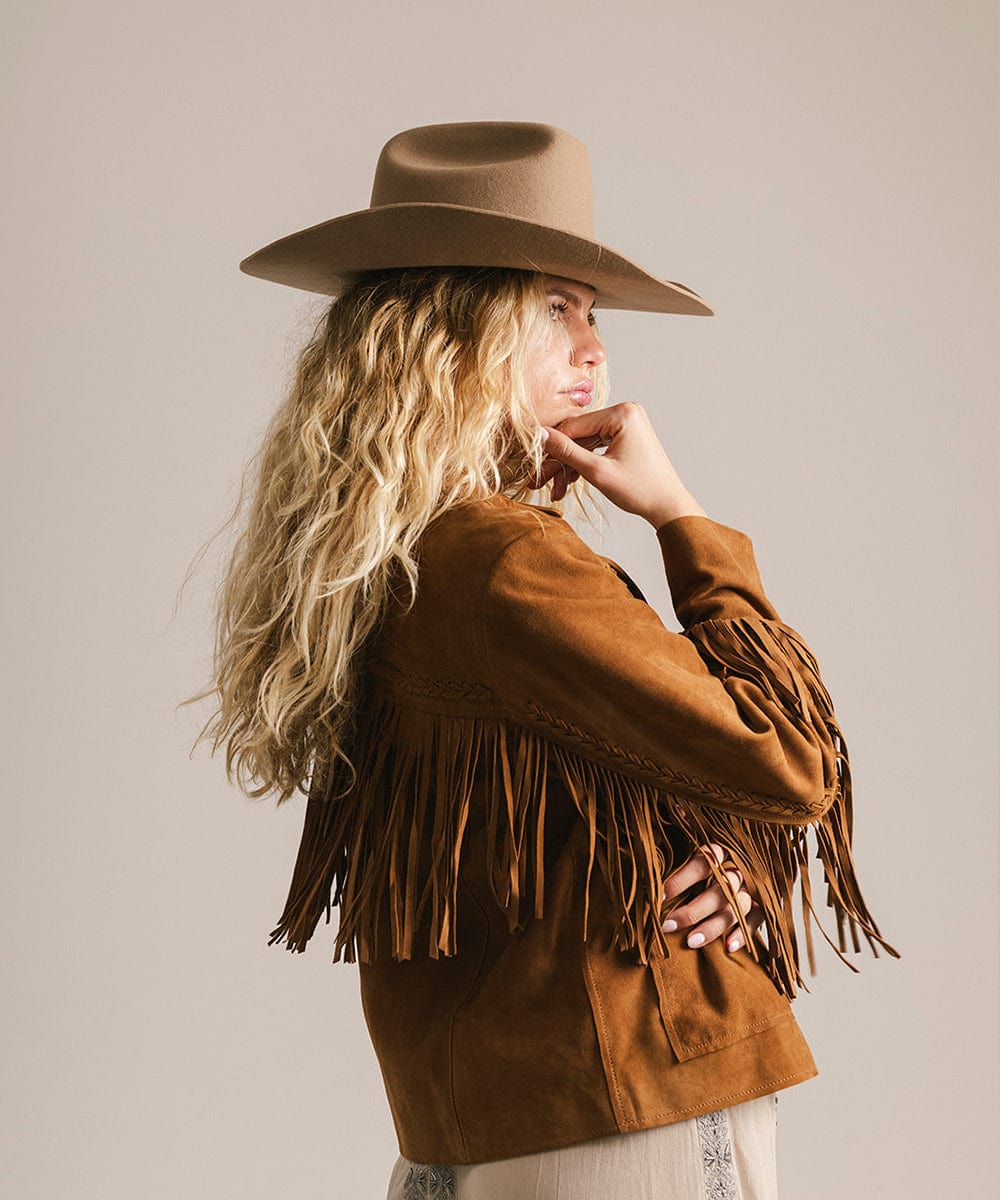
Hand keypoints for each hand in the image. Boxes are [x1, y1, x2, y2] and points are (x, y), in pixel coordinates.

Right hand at [531, 403, 706, 526]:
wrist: (668, 506)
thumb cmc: (640, 490)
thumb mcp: (597, 472)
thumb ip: (566, 452)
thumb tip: (539, 435)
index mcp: (622, 413)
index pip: (573, 426)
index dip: (550, 447)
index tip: (532, 464)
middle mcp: (625, 412)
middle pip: (578, 435)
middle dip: (560, 461)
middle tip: (540, 481)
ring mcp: (626, 423)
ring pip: (584, 443)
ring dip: (569, 466)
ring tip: (556, 489)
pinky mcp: (626, 436)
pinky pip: (596, 446)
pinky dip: (584, 463)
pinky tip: (569, 481)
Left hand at [661, 842, 763, 952]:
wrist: (750, 857)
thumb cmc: (710, 852)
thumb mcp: (697, 838)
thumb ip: (685, 835)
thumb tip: (671, 821)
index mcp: (723, 848)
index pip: (704, 862)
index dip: (682, 878)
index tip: (661, 895)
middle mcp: (740, 868)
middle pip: (721, 889)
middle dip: (693, 910)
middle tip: (668, 925)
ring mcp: (753, 888)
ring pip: (737, 907)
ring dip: (714, 926)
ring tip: (690, 941)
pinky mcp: (762, 905)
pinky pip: (757, 920)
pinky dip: (743, 934)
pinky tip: (727, 947)